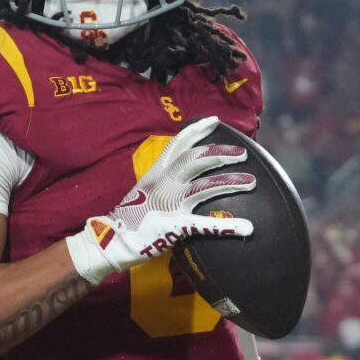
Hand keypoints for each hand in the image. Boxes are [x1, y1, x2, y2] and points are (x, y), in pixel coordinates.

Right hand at [66, 117, 253, 282]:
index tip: (214, 120)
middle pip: (196, 160)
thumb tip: (179, 179)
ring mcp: (169, 203)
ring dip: (230, 182)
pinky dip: (227, 226)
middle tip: (242, 153)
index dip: (196, 131)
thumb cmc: (127, 218)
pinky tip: (246, 227)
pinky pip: (204, 224)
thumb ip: (161, 182)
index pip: (177, 144)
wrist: (109, 240)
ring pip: (205, 186)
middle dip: (221, 153)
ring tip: (251, 182)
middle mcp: (163, 183)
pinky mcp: (175, 226)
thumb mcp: (143, 191)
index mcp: (155, 173)